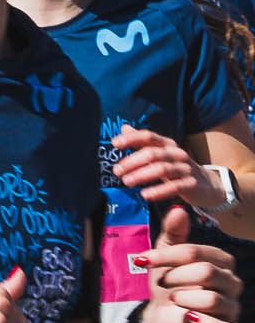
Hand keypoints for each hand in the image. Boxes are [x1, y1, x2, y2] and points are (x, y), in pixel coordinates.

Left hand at [111, 124, 230, 213]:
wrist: (208, 185)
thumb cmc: (177, 168)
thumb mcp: (160, 154)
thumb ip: (142, 143)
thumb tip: (124, 127)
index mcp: (168, 144)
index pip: (149, 137)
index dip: (132, 138)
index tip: (115, 144)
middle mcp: (177, 153)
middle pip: (153, 153)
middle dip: (132, 161)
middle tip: (117, 171)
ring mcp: (186, 168)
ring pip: (162, 169)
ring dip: (142, 175)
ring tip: (126, 182)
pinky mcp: (192, 184)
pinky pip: (174, 187)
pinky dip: (158, 191)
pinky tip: (145, 195)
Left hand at [138, 203, 244, 322]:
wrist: (163, 316)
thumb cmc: (168, 283)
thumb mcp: (164, 258)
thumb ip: (172, 233)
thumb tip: (179, 209)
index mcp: (221, 261)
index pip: (195, 252)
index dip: (166, 256)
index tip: (142, 259)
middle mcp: (233, 282)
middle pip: (205, 272)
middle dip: (175, 278)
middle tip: (162, 283)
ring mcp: (233, 307)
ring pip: (211, 298)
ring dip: (183, 299)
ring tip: (175, 300)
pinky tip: (188, 317)